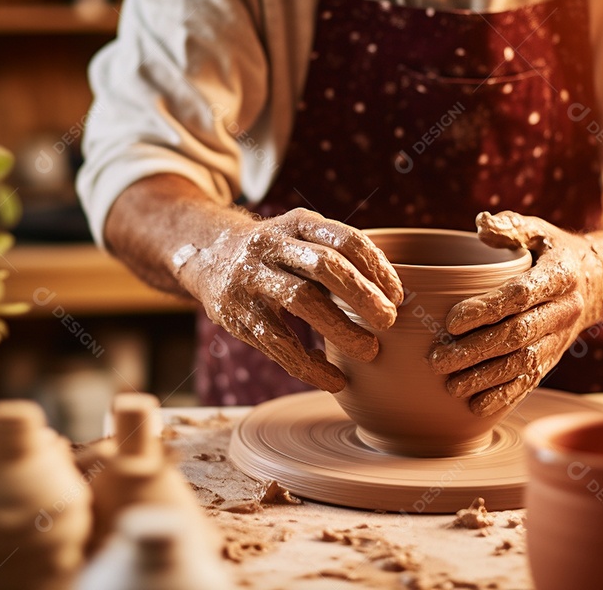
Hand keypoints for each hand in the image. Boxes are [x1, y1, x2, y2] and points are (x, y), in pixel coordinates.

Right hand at [175, 208, 403, 392]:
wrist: (204, 254)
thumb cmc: (274, 253)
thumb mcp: (299, 237)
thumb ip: (335, 256)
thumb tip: (392, 296)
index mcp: (296, 222)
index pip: (344, 238)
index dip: (376, 266)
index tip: (398, 294)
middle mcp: (270, 244)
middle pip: (324, 264)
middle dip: (361, 294)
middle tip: (389, 321)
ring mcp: (250, 278)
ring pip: (301, 300)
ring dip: (340, 328)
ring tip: (369, 351)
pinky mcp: (235, 313)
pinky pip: (277, 342)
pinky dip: (310, 365)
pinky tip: (334, 379)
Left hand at [427, 211, 602, 416]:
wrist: (597, 282)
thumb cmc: (553, 252)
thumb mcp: (538, 230)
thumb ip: (511, 227)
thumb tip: (482, 224)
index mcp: (559, 276)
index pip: (520, 295)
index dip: (486, 309)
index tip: (450, 320)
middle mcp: (563, 310)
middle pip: (518, 336)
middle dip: (475, 351)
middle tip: (437, 359)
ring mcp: (560, 338)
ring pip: (524, 364)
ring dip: (486, 379)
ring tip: (451, 385)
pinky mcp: (555, 358)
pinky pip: (532, 381)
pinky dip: (504, 396)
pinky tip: (476, 406)